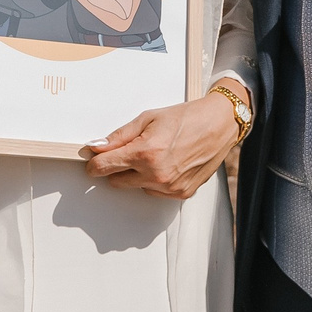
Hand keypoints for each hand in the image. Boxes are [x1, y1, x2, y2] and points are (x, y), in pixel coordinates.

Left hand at [83, 91, 239, 198]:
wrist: (219, 124)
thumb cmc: (187, 118)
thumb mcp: (148, 119)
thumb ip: (119, 136)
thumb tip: (97, 146)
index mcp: (146, 153)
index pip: (105, 167)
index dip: (94, 164)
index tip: (92, 163)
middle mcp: (157, 174)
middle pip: (117, 182)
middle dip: (117, 168)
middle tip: (127, 153)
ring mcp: (169, 187)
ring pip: (136, 188)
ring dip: (138, 175)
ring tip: (155, 154)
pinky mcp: (181, 194)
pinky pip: (154, 192)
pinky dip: (154, 181)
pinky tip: (167, 163)